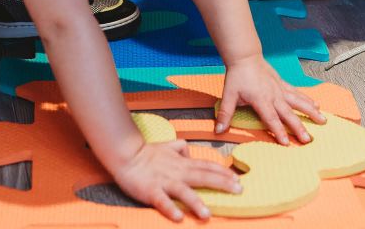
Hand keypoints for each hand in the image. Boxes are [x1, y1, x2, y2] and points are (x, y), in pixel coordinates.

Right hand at [112, 137, 241, 221]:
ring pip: (183, 192)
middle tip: (238, 191)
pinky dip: (170, 208)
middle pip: (203, 176)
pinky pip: (162, 201)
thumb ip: (180, 149)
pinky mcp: (151, 191)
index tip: (238, 178)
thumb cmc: (146, 153)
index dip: (223, 172)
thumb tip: (189, 152)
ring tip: (207, 215)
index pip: (207, 166)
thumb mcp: (167, 146)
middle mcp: (177, 172)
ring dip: (196, 203)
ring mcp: (164, 182)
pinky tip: (178, 217)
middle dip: (222, 183)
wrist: (125, 154)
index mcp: (182, 162)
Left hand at [217, 57, 325, 143]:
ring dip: (310, 112)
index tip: (287, 143)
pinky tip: (316, 105)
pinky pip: (297, 93)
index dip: (279, 131)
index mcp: (261, 100)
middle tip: (308, 139)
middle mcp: (274, 95)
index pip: (271, 119)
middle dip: (299, 127)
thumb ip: (225, 114)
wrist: (245, 56)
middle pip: (288, 114)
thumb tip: (218, 130)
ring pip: (298, 102)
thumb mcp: (228, 95)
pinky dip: (307, 99)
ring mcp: (280, 89)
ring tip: (322, 121)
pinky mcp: (282, 84)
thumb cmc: (237, 76)